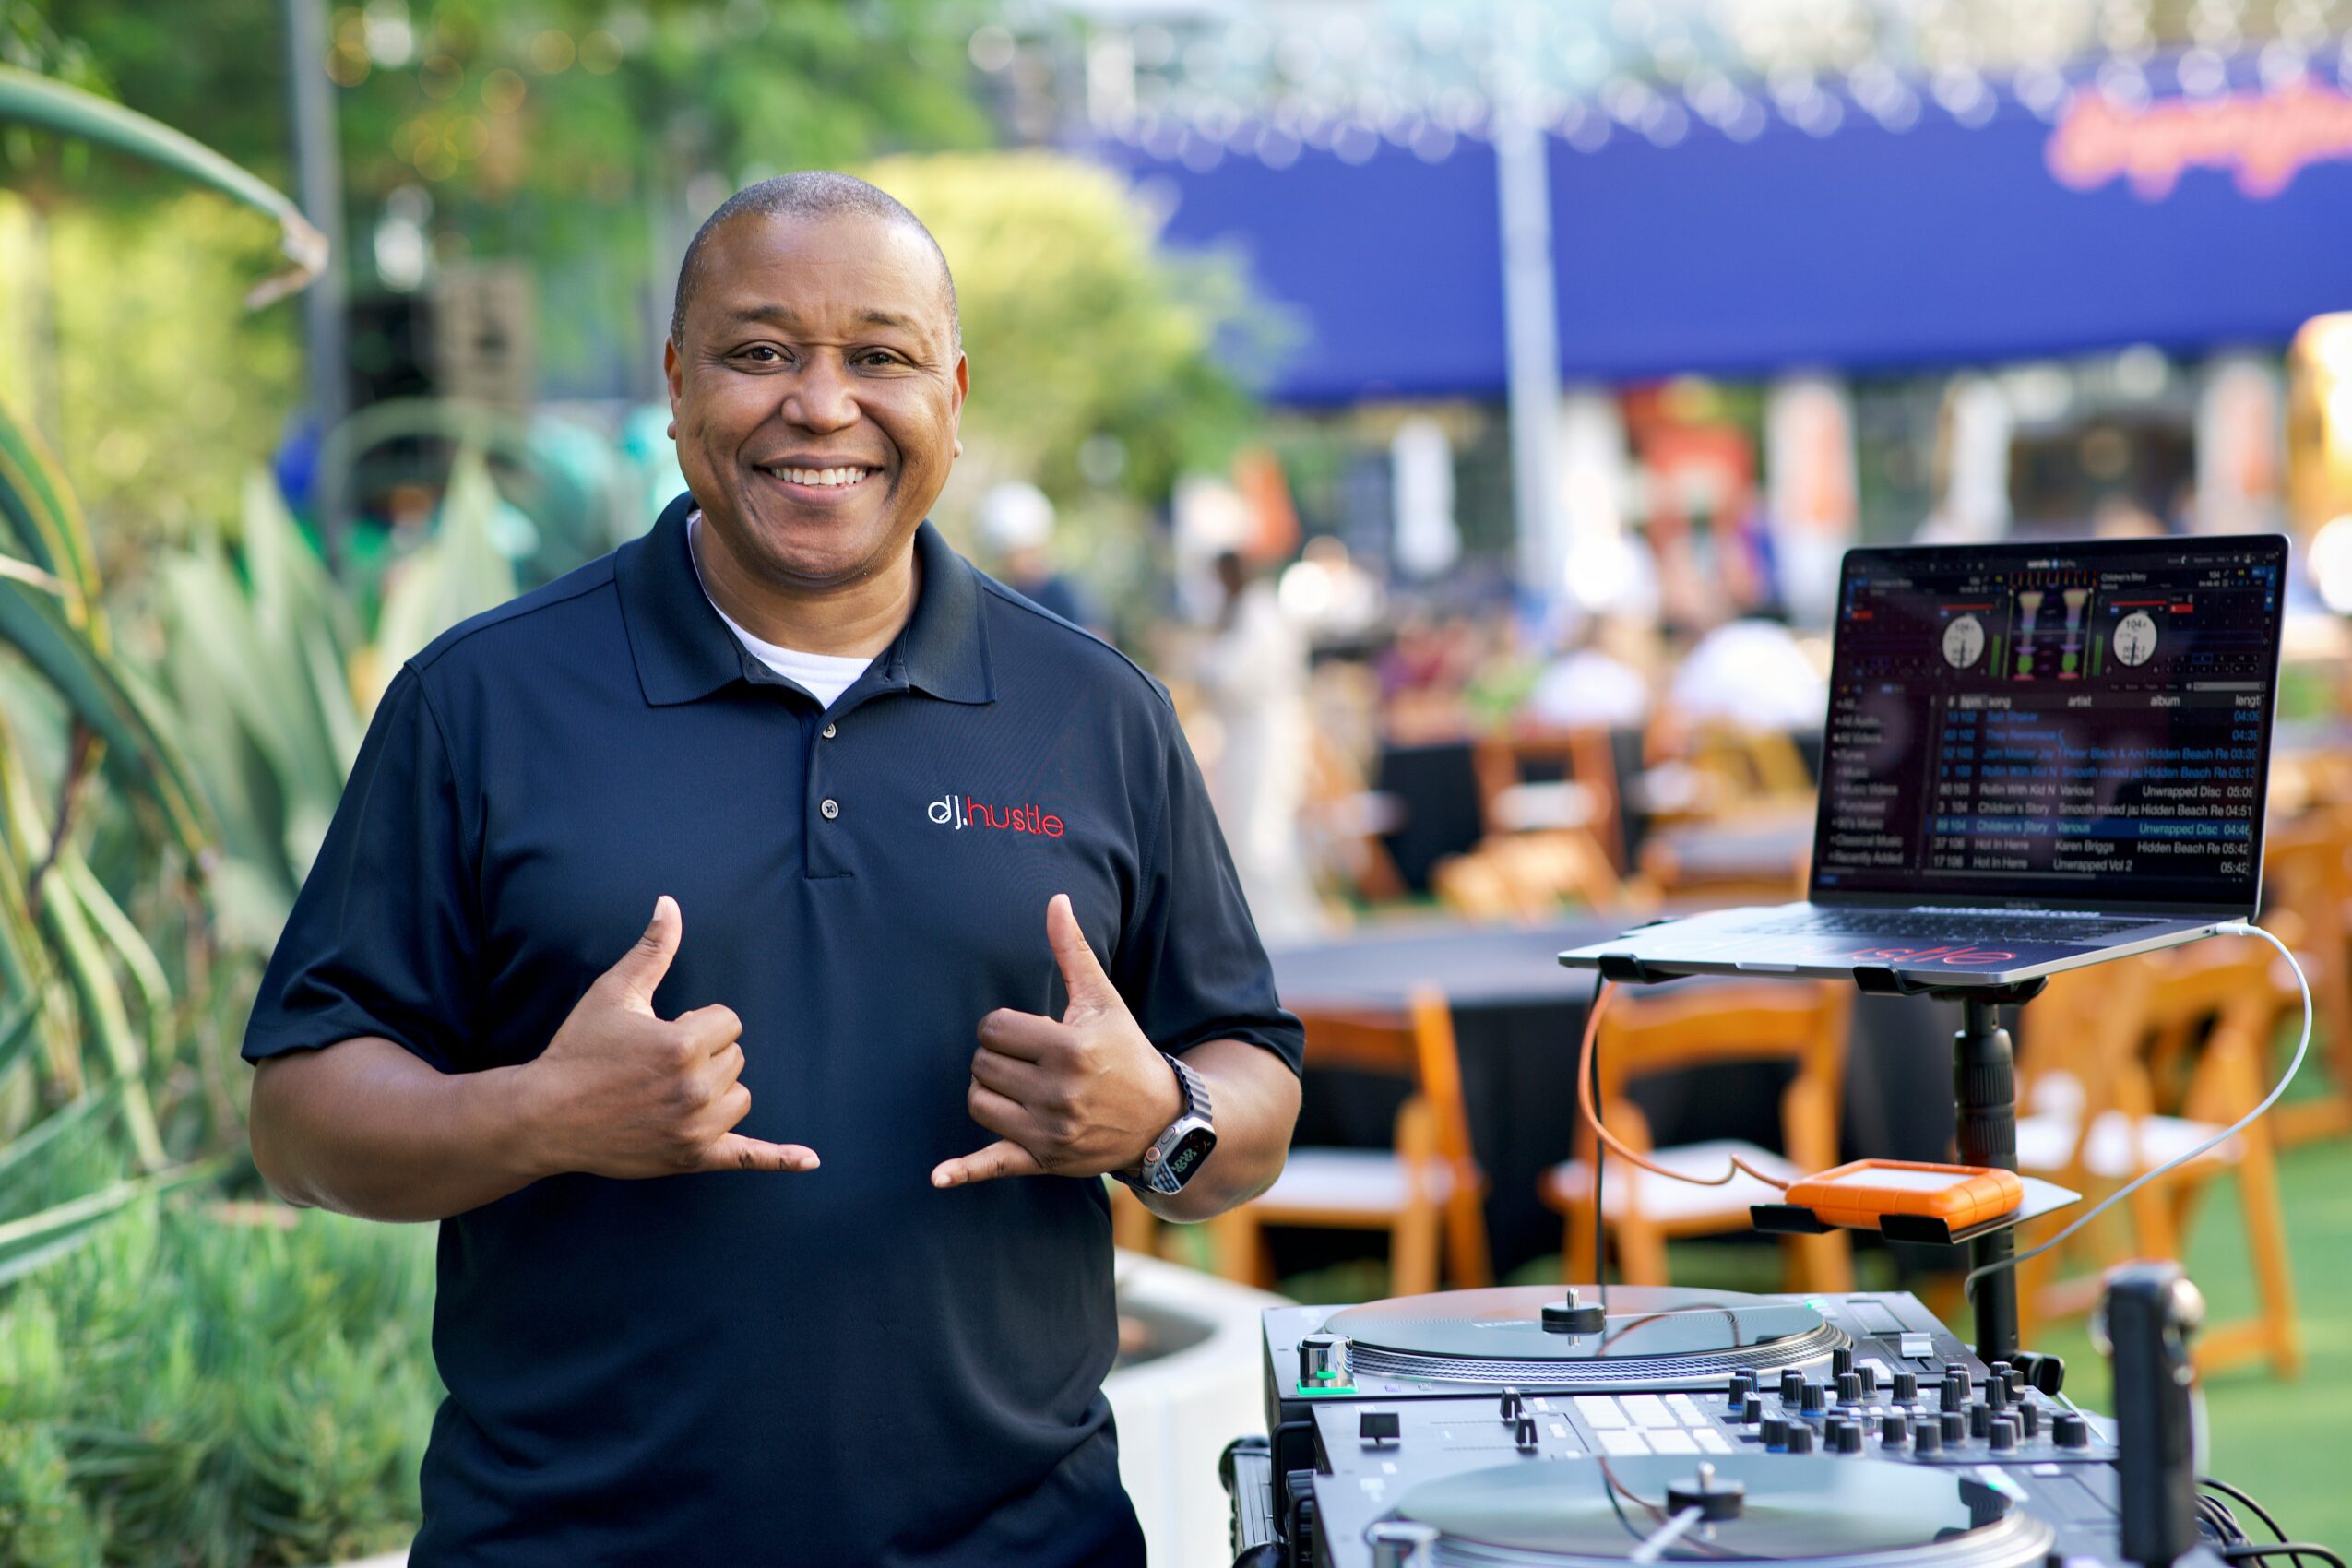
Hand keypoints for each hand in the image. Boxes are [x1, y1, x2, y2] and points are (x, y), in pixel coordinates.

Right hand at [517, 897, 818, 1178]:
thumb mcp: (614, 993)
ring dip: (717, 1091)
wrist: (543, 1117)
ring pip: (740, 1096)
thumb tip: (670, 903)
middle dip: (704, 1055)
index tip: (661, 1034)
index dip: (698, 1023)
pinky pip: (747, 1157)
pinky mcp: (692, 1158)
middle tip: (654, 1066)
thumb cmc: (578, 1050)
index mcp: (683, 1045)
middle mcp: (695, 1089)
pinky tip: (810, 1162)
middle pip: (736, 1058)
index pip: (729, 1022)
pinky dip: (779, 1160)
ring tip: (670, 1090)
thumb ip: (652, 950)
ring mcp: (695, 1128)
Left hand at [931, 894, 1183, 1188]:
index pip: (993, 1029)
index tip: (1029, 1034)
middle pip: (982, 1065)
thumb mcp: (1103, 1000)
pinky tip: (938, 1177)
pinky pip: (995, 1166)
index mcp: (1069, 1048)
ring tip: (1019, 1087)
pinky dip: (964, 1172)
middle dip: (999, 1058)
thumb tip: (1055, 900)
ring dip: (989, 1092)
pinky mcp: (1044, 1160)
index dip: (1004, 1027)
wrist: (1159, 1119)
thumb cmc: (1125, 1051)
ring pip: (978, 1103)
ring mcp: (1050, 1131)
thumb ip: (1072, 951)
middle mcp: (1059, 1093)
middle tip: (1029, 1062)